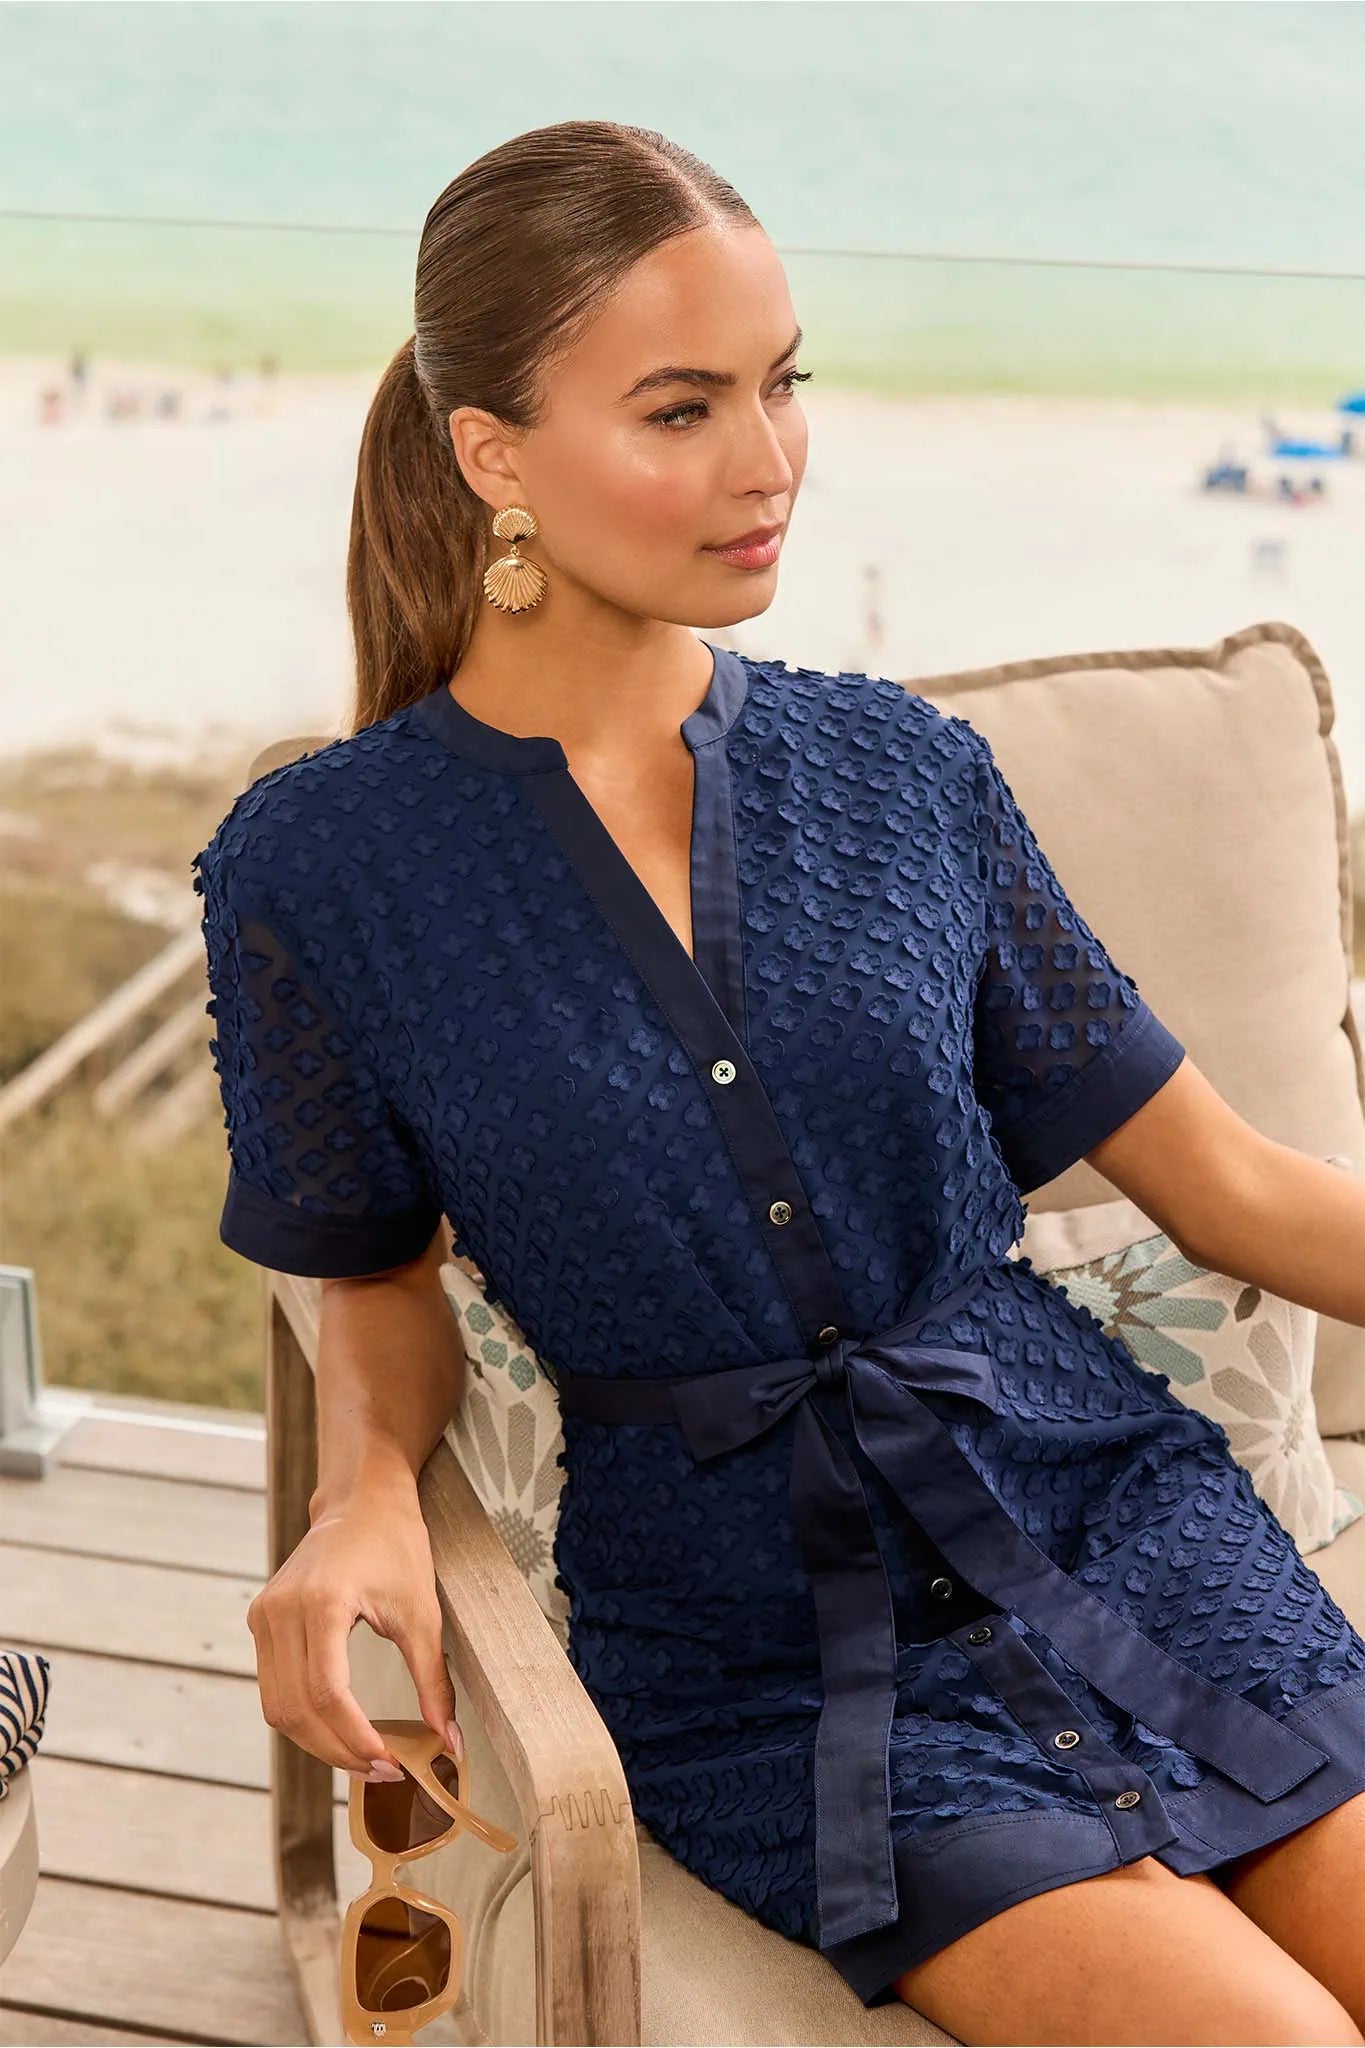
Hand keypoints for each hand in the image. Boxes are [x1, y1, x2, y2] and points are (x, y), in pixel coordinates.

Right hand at [246, 1485, 465, 1780]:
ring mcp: (264, 1615)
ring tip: (364, 1758)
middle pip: (295, 1709)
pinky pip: (274, 1687)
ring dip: (318, 1742)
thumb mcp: (422, 1612)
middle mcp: (280, 1610)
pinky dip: (304, 1716)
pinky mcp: (261, 1620)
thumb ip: (433, 1680)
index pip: (327, 1694)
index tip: (392, 1765)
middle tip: (383, 1772)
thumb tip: (450, 1744)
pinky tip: (340, 1729)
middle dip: (338, 1751)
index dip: (356, 1739)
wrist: (361, 1499)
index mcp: (321, 1603)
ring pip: (278, 1707)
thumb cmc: (396, 1545)